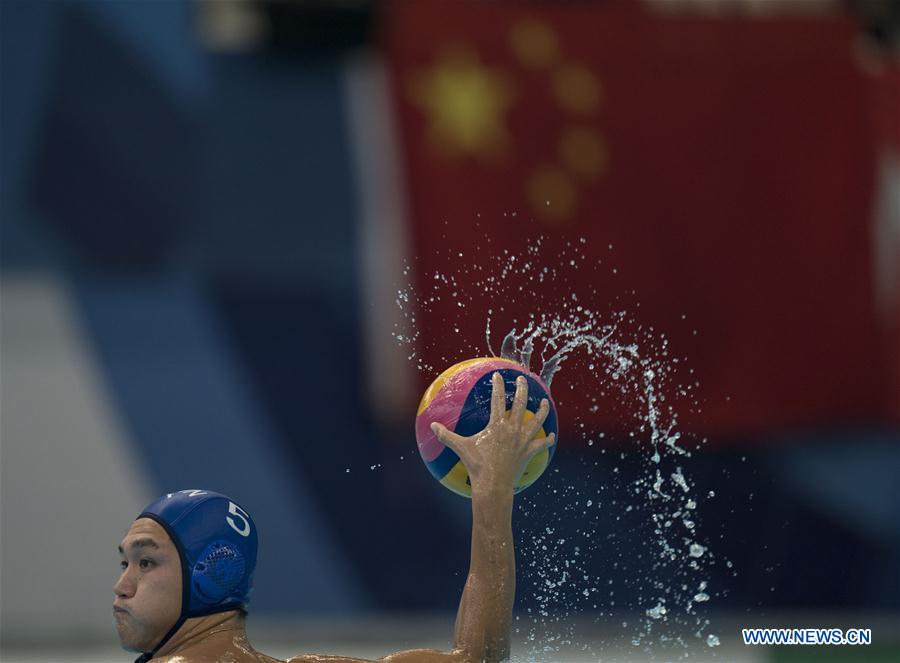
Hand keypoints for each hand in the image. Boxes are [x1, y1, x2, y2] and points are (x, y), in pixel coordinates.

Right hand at [431, 372, 554, 492]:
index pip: (498, 399)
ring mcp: (522, 441)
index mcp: (497, 425)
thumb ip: (446, 435)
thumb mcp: (460, 447)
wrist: (493, 484)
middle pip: (521, 404)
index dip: (498, 385)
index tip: (498, 375)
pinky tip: (552, 437)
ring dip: (541, 411)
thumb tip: (431, 425)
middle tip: (522, 379)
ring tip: (544, 402)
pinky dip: (547, 441)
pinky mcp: (528, 453)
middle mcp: (512, 429)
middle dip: (522, 389)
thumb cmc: (476, 465)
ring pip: (536, 421)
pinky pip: (541, 445)